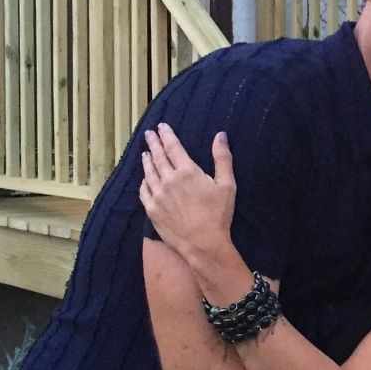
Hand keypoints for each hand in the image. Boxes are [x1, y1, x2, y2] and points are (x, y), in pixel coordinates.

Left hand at [140, 124, 236, 260]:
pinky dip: (144, 182)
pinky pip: (144, 191)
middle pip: (157, 157)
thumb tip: (220, 135)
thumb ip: (222, 158)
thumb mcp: (227, 184)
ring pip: (149, 173)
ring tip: (145, 153)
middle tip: (148, 134)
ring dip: (147, 161)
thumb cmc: (218, 214)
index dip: (166, 135)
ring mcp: (157, 195)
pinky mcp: (152, 210)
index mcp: (187, 171)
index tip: (161, 126)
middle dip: (153, 143)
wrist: (203, 243)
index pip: (172, 147)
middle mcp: (168, 180)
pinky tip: (145, 179)